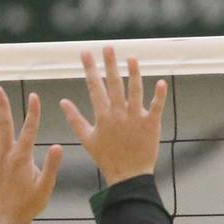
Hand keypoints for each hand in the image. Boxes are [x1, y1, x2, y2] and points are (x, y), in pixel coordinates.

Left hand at [0, 85, 62, 223]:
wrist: (8, 217)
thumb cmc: (31, 203)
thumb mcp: (46, 186)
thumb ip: (51, 165)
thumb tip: (57, 146)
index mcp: (22, 159)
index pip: (28, 130)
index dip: (32, 112)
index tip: (34, 95)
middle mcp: (6, 155)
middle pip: (4, 125)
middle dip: (2, 105)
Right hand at [59, 47, 166, 184]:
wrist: (128, 175)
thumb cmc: (106, 157)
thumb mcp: (86, 139)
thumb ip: (74, 119)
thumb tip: (63, 101)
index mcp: (102, 116)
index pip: (94, 87)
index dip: (90, 68)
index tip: (85, 52)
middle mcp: (118, 114)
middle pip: (114, 84)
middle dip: (110, 64)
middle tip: (108, 47)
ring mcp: (135, 118)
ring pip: (135, 92)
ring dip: (134, 74)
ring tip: (132, 58)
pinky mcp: (151, 124)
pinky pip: (156, 107)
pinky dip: (159, 95)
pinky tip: (161, 81)